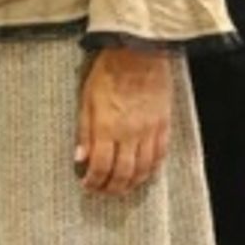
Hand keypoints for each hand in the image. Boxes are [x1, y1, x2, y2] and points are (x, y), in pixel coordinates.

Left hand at [75, 48, 171, 195]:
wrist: (139, 52)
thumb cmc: (109, 71)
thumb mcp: (86, 99)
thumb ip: (84, 130)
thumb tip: (80, 158)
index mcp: (107, 127)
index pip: (100, 166)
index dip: (94, 181)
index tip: (87, 185)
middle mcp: (130, 134)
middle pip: (123, 174)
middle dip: (112, 188)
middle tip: (103, 191)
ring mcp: (149, 131)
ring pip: (144, 169)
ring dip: (131, 183)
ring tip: (121, 187)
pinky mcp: (164, 125)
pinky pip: (160, 155)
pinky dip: (151, 170)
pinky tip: (143, 173)